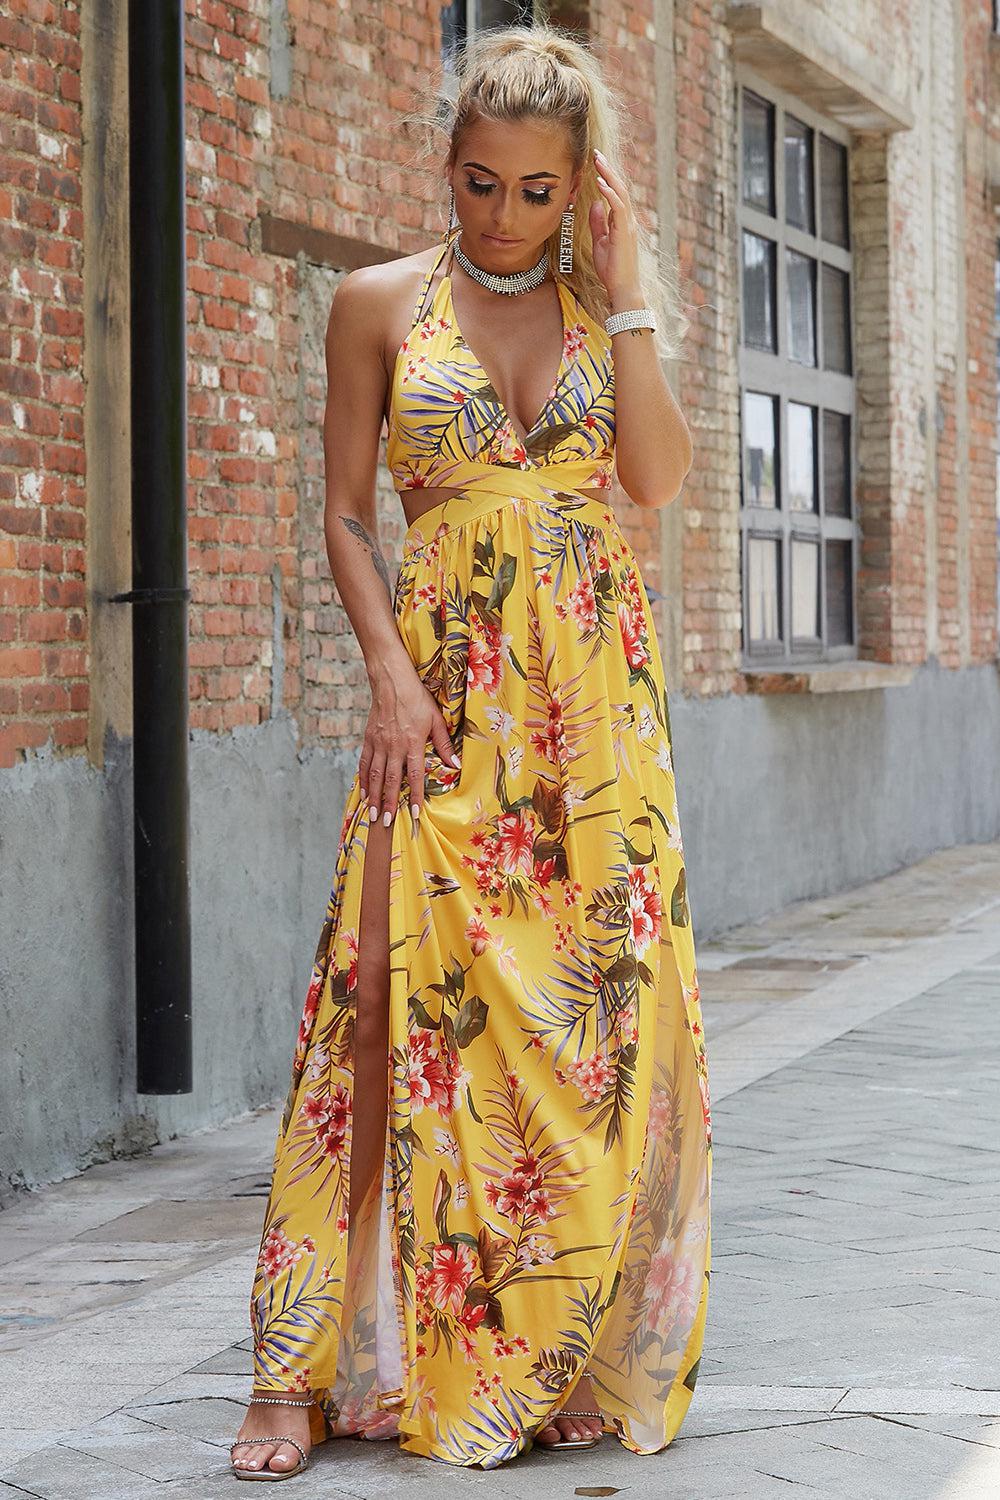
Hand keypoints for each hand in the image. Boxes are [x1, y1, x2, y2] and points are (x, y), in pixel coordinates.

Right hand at [359, 666, 460, 828]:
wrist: (391, 680)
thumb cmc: (417, 698)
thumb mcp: (436, 719)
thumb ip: (444, 744)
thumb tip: (455, 764)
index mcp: (412, 743)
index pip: (414, 776)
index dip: (414, 797)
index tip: (413, 815)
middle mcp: (394, 746)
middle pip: (390, 780)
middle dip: (388, 803)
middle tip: (385, 822)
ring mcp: (379, 743)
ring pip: (375, 775)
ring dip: (374, 796)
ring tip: (372, 814)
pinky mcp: (368, 738)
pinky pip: (364, 763)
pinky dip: (363, 779)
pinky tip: (363, 792)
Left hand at [589, 147, 641, 301]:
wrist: (622, 288)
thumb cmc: (612, 270)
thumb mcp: (601, 242)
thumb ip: (598, 222)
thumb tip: (595, 203)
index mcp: (622, 222)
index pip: (616, 194)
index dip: (607, 177)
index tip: (597, 163)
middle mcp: (628, 220)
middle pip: (620, 188)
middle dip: (608, 170)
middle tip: (597, 153)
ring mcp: (628, 225)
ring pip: (620, 193)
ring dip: (608, 176)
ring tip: (598, 161)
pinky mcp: (624, 232)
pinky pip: (618, 207)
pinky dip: (609, 193)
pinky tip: (600, 183)